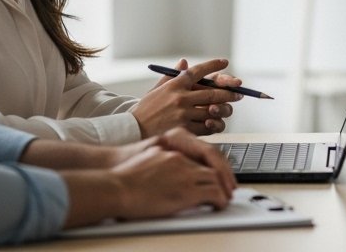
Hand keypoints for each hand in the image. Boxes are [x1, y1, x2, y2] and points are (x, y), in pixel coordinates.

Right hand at [101, 128, 235, 219]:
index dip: (216, 163)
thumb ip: (167, 158)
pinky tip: (219, 204)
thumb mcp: (150, 155)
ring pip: (215, 178)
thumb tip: (177, 169)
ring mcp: (184, 171)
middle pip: (213, 161)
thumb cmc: (126, 172)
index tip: (221, 173)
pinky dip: (219, 198)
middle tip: (229, 187)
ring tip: (225, 198)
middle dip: (224, 176)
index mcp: (174, 142)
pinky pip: (212, 192)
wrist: (115, 185)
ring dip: (223, 188)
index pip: (204, 150)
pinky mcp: (185, 189)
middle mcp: (182, 155)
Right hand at [133, 58, 242, 136]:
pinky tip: (216, 122)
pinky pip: (207, 126)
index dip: (213, 65)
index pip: (198, 71)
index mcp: (174, 84)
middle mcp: (181, 97)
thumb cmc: (145, 110)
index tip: (224, 62)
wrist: (133, 130)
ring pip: (213, 110)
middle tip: (239, 92)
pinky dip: (214, 124)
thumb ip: (172, 76)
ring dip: (224, 110)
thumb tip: (184, 61)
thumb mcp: (156, 90)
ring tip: (228, 109)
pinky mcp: (185, 129)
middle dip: (229, 92)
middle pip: (213, 92)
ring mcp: (183, 114)